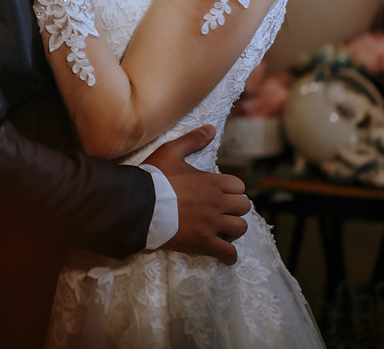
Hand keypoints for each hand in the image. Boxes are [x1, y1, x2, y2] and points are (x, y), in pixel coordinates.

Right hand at [144, 124, 250, 265]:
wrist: (139, 203)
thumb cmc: (154, 177)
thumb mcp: (171, 151)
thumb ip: (193, 140)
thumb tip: (211, 128)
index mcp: (212, 181)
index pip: (239, 186)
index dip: (231, 190)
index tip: (220, 193)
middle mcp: (217, 202)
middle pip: (244, 207)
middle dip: (235, 208)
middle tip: (222, 211)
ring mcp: (212, 224)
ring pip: (240, 228)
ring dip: (233, 229)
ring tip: (223, 230)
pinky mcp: (204, 242)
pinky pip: (228, 253)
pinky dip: (229, 255)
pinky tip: (224, 254)